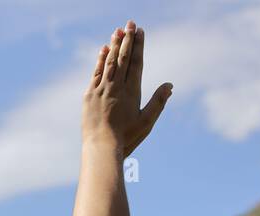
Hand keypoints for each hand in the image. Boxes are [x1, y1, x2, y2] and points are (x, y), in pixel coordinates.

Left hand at [81, 21, 172, 157]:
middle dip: (127, 39)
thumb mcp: (147, 121)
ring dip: (113, 45)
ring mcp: (101, 90)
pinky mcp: (89, 96)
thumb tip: (170, 85)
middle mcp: (116, 87)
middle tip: (130, 23)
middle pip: (122, 58)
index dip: (138, 46)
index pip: (136, 63)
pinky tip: (103, 49)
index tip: (140, 32)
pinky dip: (100, 60)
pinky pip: (96, 73)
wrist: (101, 149)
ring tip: (117, 30)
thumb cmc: (127, 138)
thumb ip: (158, 102)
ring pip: (109, 62)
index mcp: (131, 92)